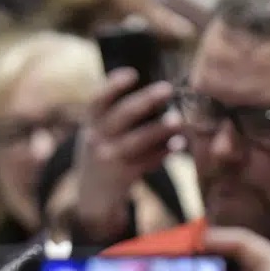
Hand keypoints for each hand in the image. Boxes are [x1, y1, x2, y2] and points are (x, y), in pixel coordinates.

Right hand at [70, 70, 180, 240]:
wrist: (92, 196)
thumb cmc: (104, 152)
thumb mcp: (99, 132)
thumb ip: (116, 114)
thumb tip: (158, 91)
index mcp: (91, 122)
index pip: (97, 100)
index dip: (113, 86)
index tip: (133, 74)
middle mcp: (96, 139)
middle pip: (121, 116)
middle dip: (145, 101)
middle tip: (167, 88)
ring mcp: (108, 159)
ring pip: (135, 141)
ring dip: (157, 130)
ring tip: (177, 120)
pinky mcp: (122, 177)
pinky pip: (145, 163)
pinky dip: (163, 153)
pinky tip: (178, 144)